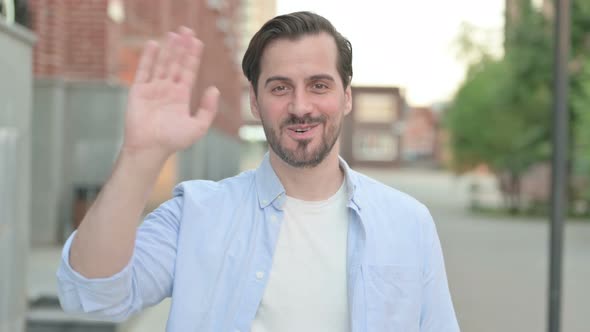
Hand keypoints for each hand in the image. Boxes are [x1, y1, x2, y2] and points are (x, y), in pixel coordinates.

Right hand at [123, 27, 218, 158]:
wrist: (150, 149)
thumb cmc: (174, 141)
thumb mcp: (198, 126)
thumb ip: (207, 108)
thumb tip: (214, 89)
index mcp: (181, 96)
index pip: (189, 71)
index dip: (193, 56)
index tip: (198, 41)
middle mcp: (168, 90)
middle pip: (176, 63)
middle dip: (182, 47)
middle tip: (187, 30)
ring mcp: (153, 89)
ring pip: (161, 64)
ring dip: (168, 49)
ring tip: (174, 34)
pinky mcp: (139, 91)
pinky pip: (144, 70)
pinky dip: (148, 58)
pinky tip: (153, 44)